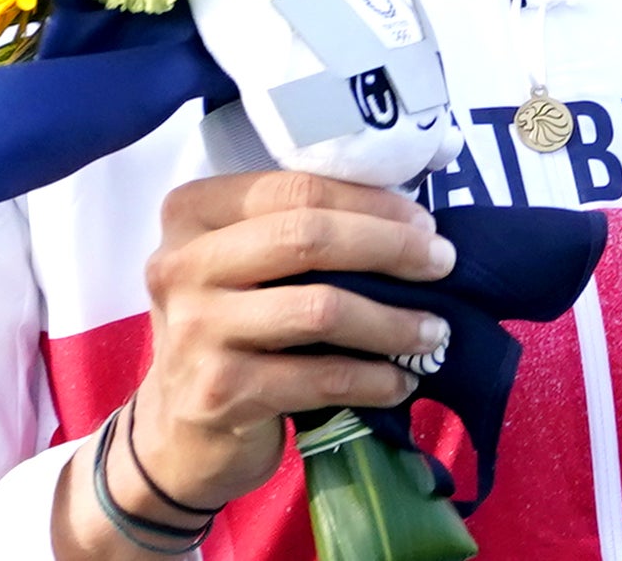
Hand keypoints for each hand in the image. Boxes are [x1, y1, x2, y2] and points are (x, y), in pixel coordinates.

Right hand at [52, 169, 456, 553]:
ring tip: (434, 331)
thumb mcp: (243, 267)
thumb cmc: (231, 330)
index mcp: (192, 214)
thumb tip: (410, 223)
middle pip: (308, 237)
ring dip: (392, 320)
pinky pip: (320, 377)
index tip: (424, 222)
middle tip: (443, 264)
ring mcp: (196, 330)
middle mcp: (183, 264)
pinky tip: (400, 380)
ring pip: (321, 308)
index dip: (370, 203)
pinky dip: (372, 378)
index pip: (295, 189)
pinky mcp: (219, 393)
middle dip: (390, 248)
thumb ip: (298, 234)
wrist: (178, 432)